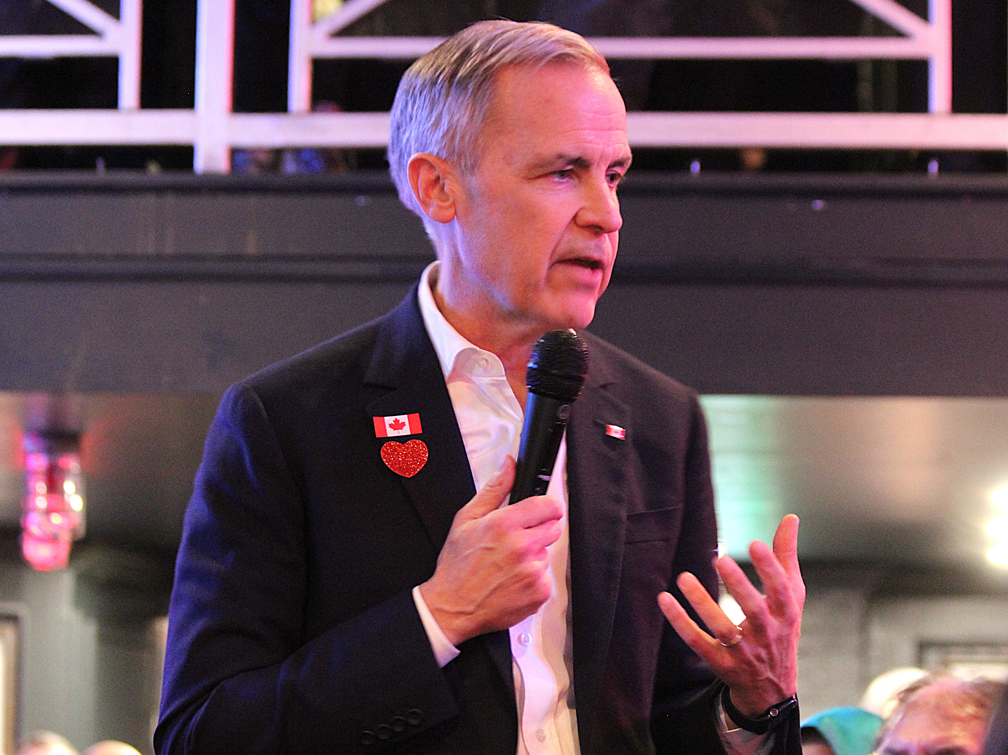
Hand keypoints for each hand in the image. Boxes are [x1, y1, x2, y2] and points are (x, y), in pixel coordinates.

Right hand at [419, 456, 563, 645]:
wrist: (453, 607)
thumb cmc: (457, 565)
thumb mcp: (467, 519)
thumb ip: (494, 489)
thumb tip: (509, 465)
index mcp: (505, 525)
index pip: (549, 505)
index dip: (546, 507)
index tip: (540, 512)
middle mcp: (522, 547)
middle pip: (554, 528)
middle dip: (539, 530)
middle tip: (518, 540)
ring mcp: (533, 571)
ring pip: (547, 553)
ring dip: (534, 556)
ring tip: (509, 564)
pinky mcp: (539, 592)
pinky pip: (546, 577)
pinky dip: (533, 579)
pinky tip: (513, 580)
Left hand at [658, 514, 803, 716]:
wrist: (772, 688)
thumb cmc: (780, 629)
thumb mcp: (791, 597)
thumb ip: (786, 557)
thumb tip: (791, 518)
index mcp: (785, 615)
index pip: (781, 591)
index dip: (770, 569)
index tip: (755, 543)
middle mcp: (767, 634)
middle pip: (755, 611)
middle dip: (739, 586)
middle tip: (719, 558)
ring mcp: (744, 652)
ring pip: (722, 629)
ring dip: (702, 604)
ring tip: (683, 577)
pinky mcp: (721, 664)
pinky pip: (698, 643)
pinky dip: (681, 623)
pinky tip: (664, 599)